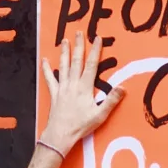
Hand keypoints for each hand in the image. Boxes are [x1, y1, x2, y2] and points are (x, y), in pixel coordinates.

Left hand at [36, 36, 124, 161]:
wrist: (60, 134)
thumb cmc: (81, 125)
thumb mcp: (100, 115)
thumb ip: (111, 101)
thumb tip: (123, 88)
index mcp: (85, 87)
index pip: (91, 65)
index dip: (95, 51)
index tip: (97, 38)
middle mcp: (73, 84)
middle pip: (76, 61)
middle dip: (78, 46)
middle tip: (78, 32)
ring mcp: (62, 87)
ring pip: (63, 66)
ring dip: (64, 52)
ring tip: (65, 41)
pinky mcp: (54, 93)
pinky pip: (50, 78)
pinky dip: (47, 68)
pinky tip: (45, 60)